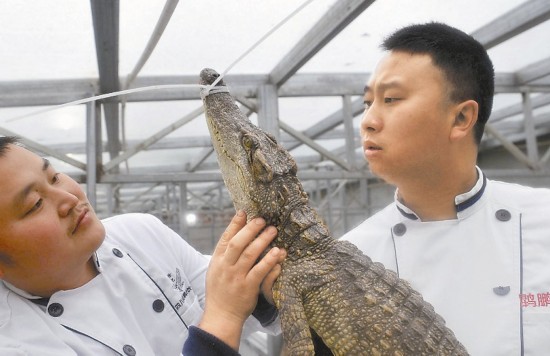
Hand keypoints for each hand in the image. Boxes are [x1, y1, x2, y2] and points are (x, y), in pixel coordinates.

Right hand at [198, 211, 283, 349]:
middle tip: (262, 219)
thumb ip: (225, 254)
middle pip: (238, 243)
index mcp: (217, 261)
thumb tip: (235, 234)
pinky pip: (260, 271)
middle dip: (250, 229)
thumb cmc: (220, 291)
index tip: (244, 212)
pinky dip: (269, 261)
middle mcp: (226, 267)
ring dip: (262, 240)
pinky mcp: (248, 287)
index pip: (226, 238)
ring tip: (273, 231)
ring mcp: (237, 277)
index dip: (234, 224)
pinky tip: (278, 252)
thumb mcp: (215, 270)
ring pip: (250, 254)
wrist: (222, 315)